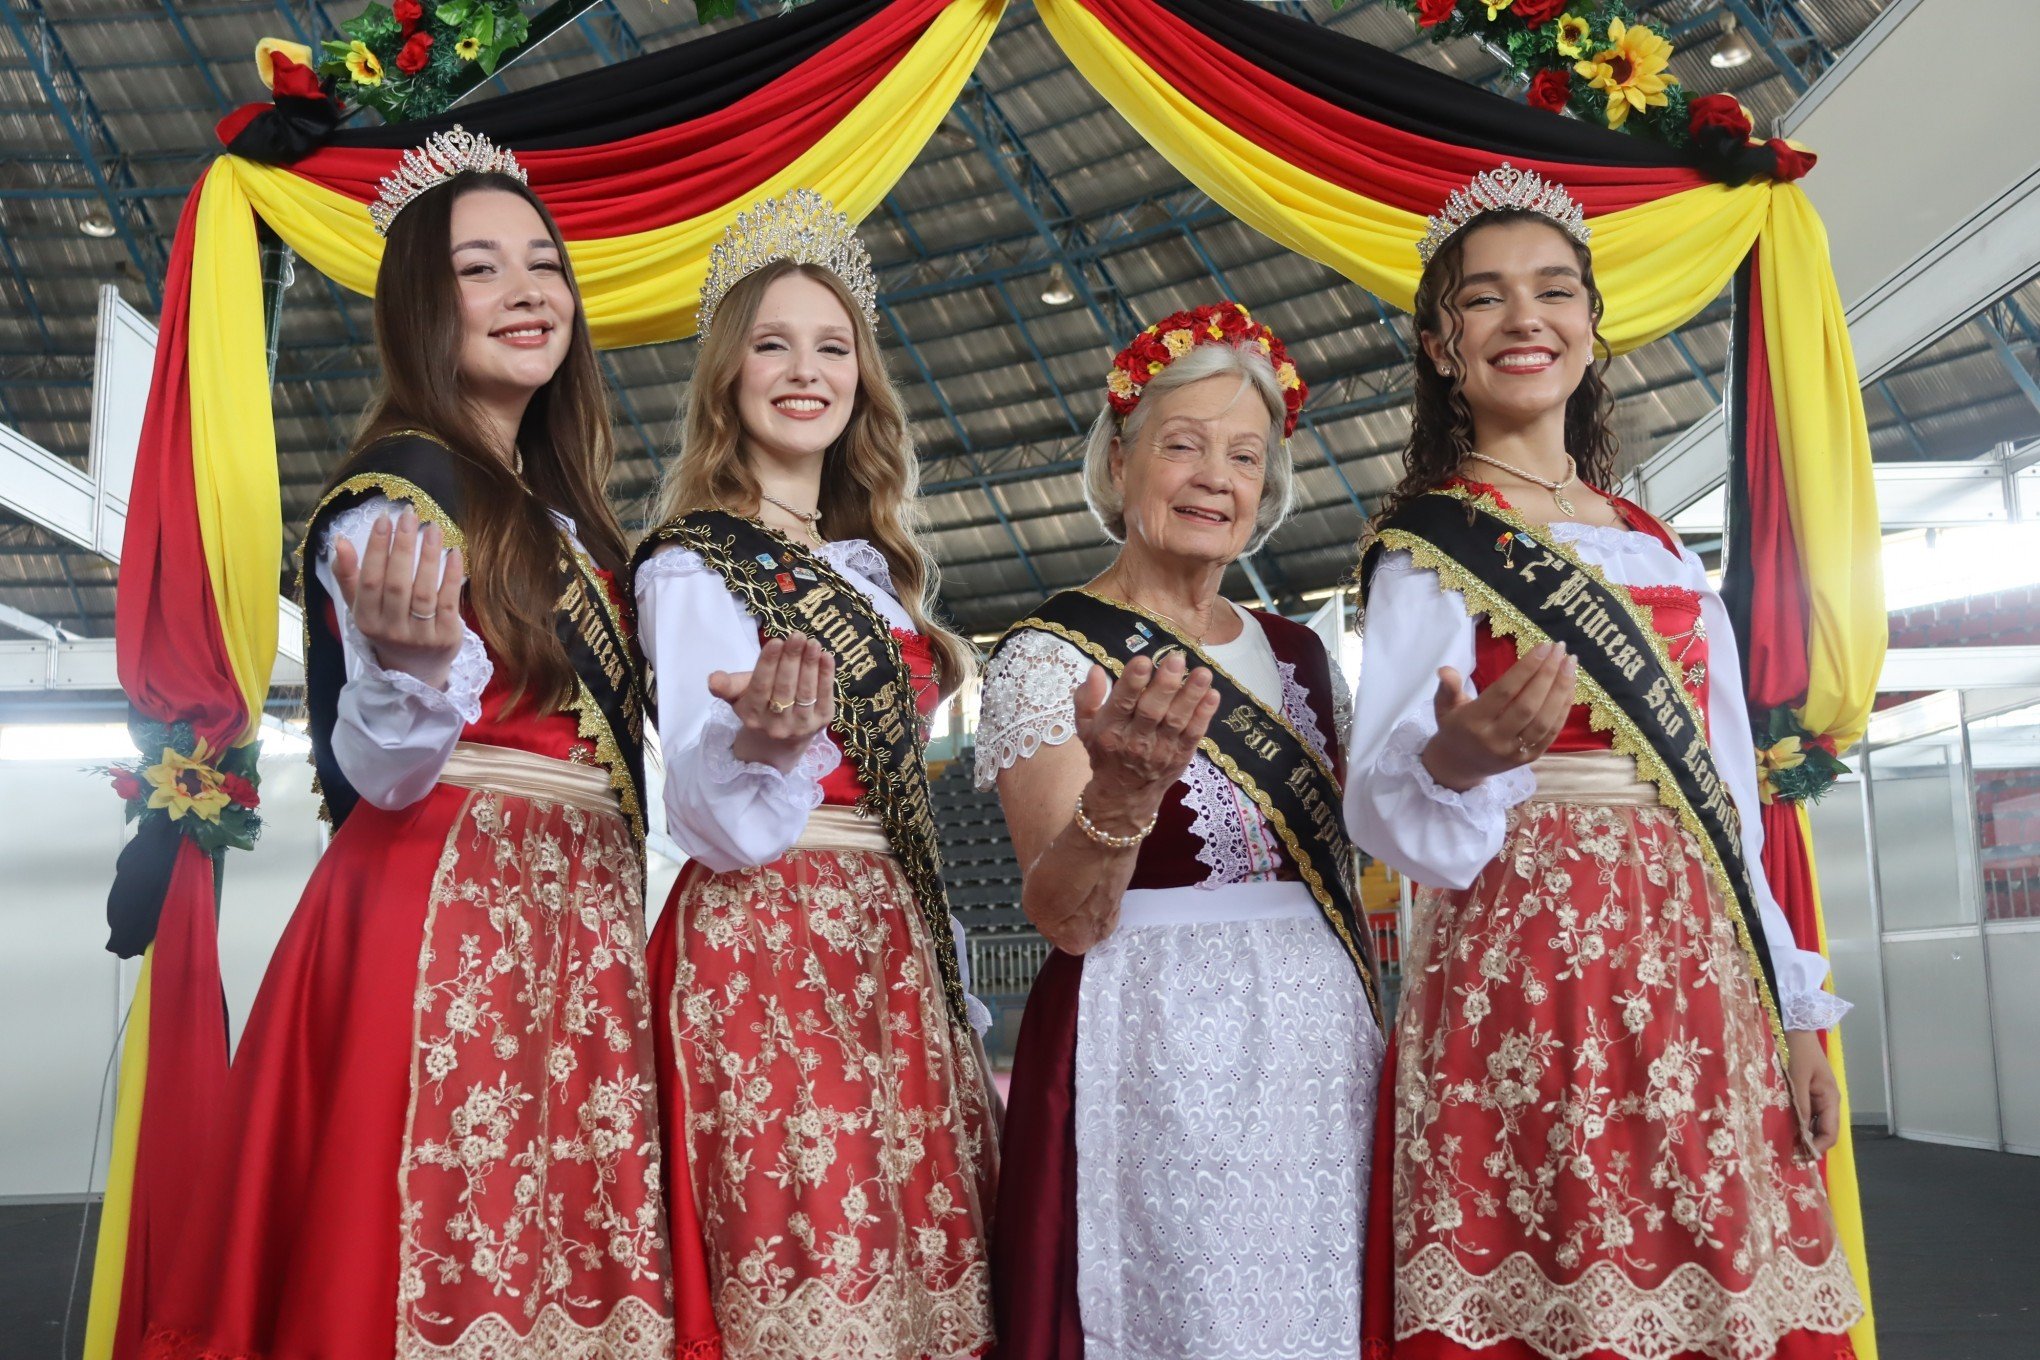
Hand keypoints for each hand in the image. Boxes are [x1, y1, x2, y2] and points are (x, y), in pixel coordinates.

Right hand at [330, 508, 466, 690]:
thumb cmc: (386, 627)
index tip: (384, 518)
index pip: (369, 580)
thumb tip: (339, 540)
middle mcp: (391, 630)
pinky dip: (452, 576)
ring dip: (429, 556)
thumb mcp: (361, 606)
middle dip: (403, 546)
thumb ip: (349, 575)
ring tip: (433, 527)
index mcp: (366, 620)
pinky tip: (454, 552)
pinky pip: (449, 601)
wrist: (416, 670)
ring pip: (424, 591)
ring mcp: (420, 636)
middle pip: (397, 583)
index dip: (376, 549)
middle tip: (409, 514)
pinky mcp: (446, 637)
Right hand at [712, 633, 835, 773]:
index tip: (776, 641)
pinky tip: (826, 657)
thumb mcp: (738, 696)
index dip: (768, 664)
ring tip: (812, 643)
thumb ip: (726, 686)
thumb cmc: (758, 706)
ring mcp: (801, 726)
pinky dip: (827, 676)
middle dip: (792, 660)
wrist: (779, 742)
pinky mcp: (821, 723)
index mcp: (752, 715)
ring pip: (806, 692)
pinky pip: (825, 697)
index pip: (760, 687)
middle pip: (785, 688)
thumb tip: (713, 679)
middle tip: (797, 636)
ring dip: (811, 665)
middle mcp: (776, 725)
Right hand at [1071, 651, 1220, 839]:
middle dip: (1166, 684)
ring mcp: (1162, 749)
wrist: (1124, 793)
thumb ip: (1087, 697)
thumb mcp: (1085, 726)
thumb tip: (1095, 670)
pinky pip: (1194, 734)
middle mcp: (1135, 740)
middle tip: (1177, 659)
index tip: (1143, 661)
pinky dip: (1204, 715)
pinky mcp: (1181, 755)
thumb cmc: (1105, 751)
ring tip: (1203, 673)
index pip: (1122, 704)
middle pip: (1152, 710)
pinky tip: (1213, 695)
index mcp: (1110, 729)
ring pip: (1177, 720)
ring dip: (1191, 696)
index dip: (1132, 683)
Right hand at [1419, 642, 1576, 791]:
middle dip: (1548, 674)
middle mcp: (1495, 739)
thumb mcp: (1444, 706)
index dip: (1526, 669)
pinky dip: (1563, 708)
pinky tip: (1570, 687)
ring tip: (1570, 663)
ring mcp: (1514, 752)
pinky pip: (1551, 732)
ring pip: (1544, 720)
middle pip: (1528, 705)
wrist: (1458, 767)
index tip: (1543, 647)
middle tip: (1560, 649)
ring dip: (1561, 690)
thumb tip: (1445, 670)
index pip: (1504, 692)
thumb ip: (1448, 687)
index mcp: (1473, 723)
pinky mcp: (1529, 759)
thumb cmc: (1454, 728)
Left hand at [1786, 1029, 1841, 1157]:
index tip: (1803, 1157)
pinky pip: (1807, 1114)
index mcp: (1831, 1098)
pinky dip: (1800, 1125)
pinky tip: (1787, 1131)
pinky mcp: (1808, 1093)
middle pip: (1825, 1131)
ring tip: (1789, 1149)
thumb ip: (1801, 1104)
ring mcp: (1818, 1098)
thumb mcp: (1798, 1078)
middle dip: (1811, 1145)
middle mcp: (1828, 1101)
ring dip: (1805, 1137)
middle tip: (1792, 1158)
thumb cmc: (1798, 1052)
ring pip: (1815, 1125)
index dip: (1819, 1147)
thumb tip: (1802, 1130)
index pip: (1831, 1132)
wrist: (1796, 1031)